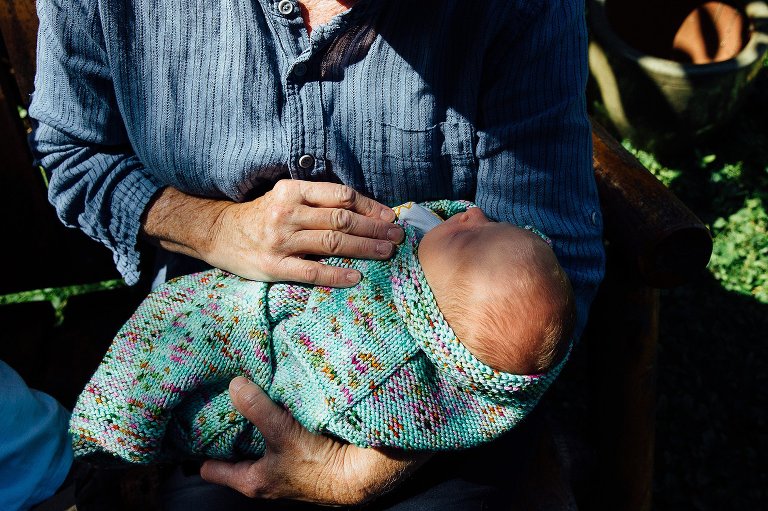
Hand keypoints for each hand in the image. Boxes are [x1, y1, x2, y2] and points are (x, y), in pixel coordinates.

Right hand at [143, 180, 403, 287]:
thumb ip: (317, 200)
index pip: (341, 195)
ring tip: (387, 252)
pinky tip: (356, 277)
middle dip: (375, 228)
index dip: (369, 206)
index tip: (389, 216)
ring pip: (332, 244)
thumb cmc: (260, 215)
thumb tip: (362, 210)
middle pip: (342, 220)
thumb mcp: (285, 196)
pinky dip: (336, 275)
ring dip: (365, 248)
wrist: (217, 233)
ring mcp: (280, 241)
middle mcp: (287, 213)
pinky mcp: (273, 266)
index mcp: (292, 190)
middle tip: (397, 236)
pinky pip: (311, 272)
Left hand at [200, 377, 430, 504]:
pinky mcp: (301, 456)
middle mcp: (264, 476)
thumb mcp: (282, 434)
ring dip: (254, 422)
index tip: (192, 421)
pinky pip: (279, 436)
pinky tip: (279, 400)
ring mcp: (283, 467)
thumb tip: (234, 384)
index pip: (211, 467)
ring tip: (247, 392)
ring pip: (258, 442)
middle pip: (234, 451)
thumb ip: (257, 409)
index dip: (199, 446)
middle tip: (219, 398)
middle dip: (229, 427)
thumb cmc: (318, 464)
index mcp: (250, 480)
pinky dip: (275, 420)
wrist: (359, 475)